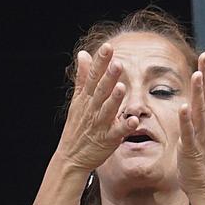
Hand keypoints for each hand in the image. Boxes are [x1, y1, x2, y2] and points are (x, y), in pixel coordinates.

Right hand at [56, 44, 126, 175]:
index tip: (107, 47)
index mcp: (86, 98)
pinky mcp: (107, 140)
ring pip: (108, 110)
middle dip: (108, 77)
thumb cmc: (77, 127)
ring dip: (115, 100)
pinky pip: (117, 132)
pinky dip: (124, 127)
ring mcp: (99, 124)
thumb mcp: (77, 100)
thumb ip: (83, 77)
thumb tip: (83, 54)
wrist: (70, 157)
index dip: (100, 62)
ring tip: (122, 87)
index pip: (92, 77)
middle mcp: (92, 109)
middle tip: (117, 63)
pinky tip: (134, 120)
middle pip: (100, 91)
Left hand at [176, 47, 204, 196]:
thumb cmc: (197, 161)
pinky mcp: (191, 148)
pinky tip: (184, 106)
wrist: (203, 185)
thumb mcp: (195, 133)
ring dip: (199, 91)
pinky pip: (188, 132)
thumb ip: (195, 117)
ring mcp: (200, 135)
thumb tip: (191, 102)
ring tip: (198, 72)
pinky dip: (187, 119)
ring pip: (200, 109)